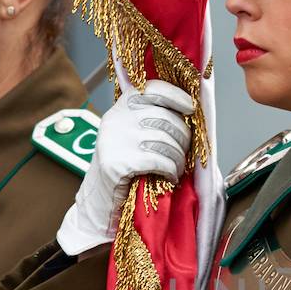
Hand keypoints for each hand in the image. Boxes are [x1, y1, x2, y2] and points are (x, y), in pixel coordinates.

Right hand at [56, 77, 195, 254]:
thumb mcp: (135, 135)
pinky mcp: (116, 163)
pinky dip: (170, 171)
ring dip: (179, 159)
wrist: (99, 200)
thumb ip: (153, 120)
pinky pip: (158, 161)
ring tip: (177, 169)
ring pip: (165, 141)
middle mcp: (116, 118)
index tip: (191, 109)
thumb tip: (189, 114)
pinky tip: (169, 178)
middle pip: (165, 118)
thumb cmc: (126, 167)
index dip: (176, 96)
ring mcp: (114, 140)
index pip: (153, 89)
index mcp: (122, 107)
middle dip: (183, 139)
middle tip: (184, 155)